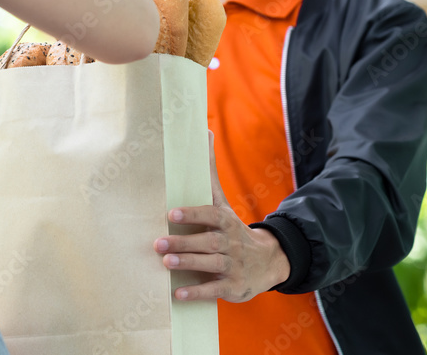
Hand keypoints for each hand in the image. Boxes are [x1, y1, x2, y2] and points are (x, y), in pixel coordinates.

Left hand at [153, 130, 290, 302]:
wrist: (269, 261)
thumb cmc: (233, 228)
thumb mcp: (223, 202)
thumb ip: (210, 171)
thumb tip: (204, 131)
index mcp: (225, 221)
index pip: (209, 215)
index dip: (192, 214)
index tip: (172, 213)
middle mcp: (230, 242)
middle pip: (207, 241)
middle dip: (183, 243)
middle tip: (157, 243)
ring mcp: (233, 265)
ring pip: (209, 264)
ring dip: (187, 264)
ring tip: (166, 263)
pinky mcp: (233, 286)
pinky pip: (214, 290)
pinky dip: (196, 293)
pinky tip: (177, 295)